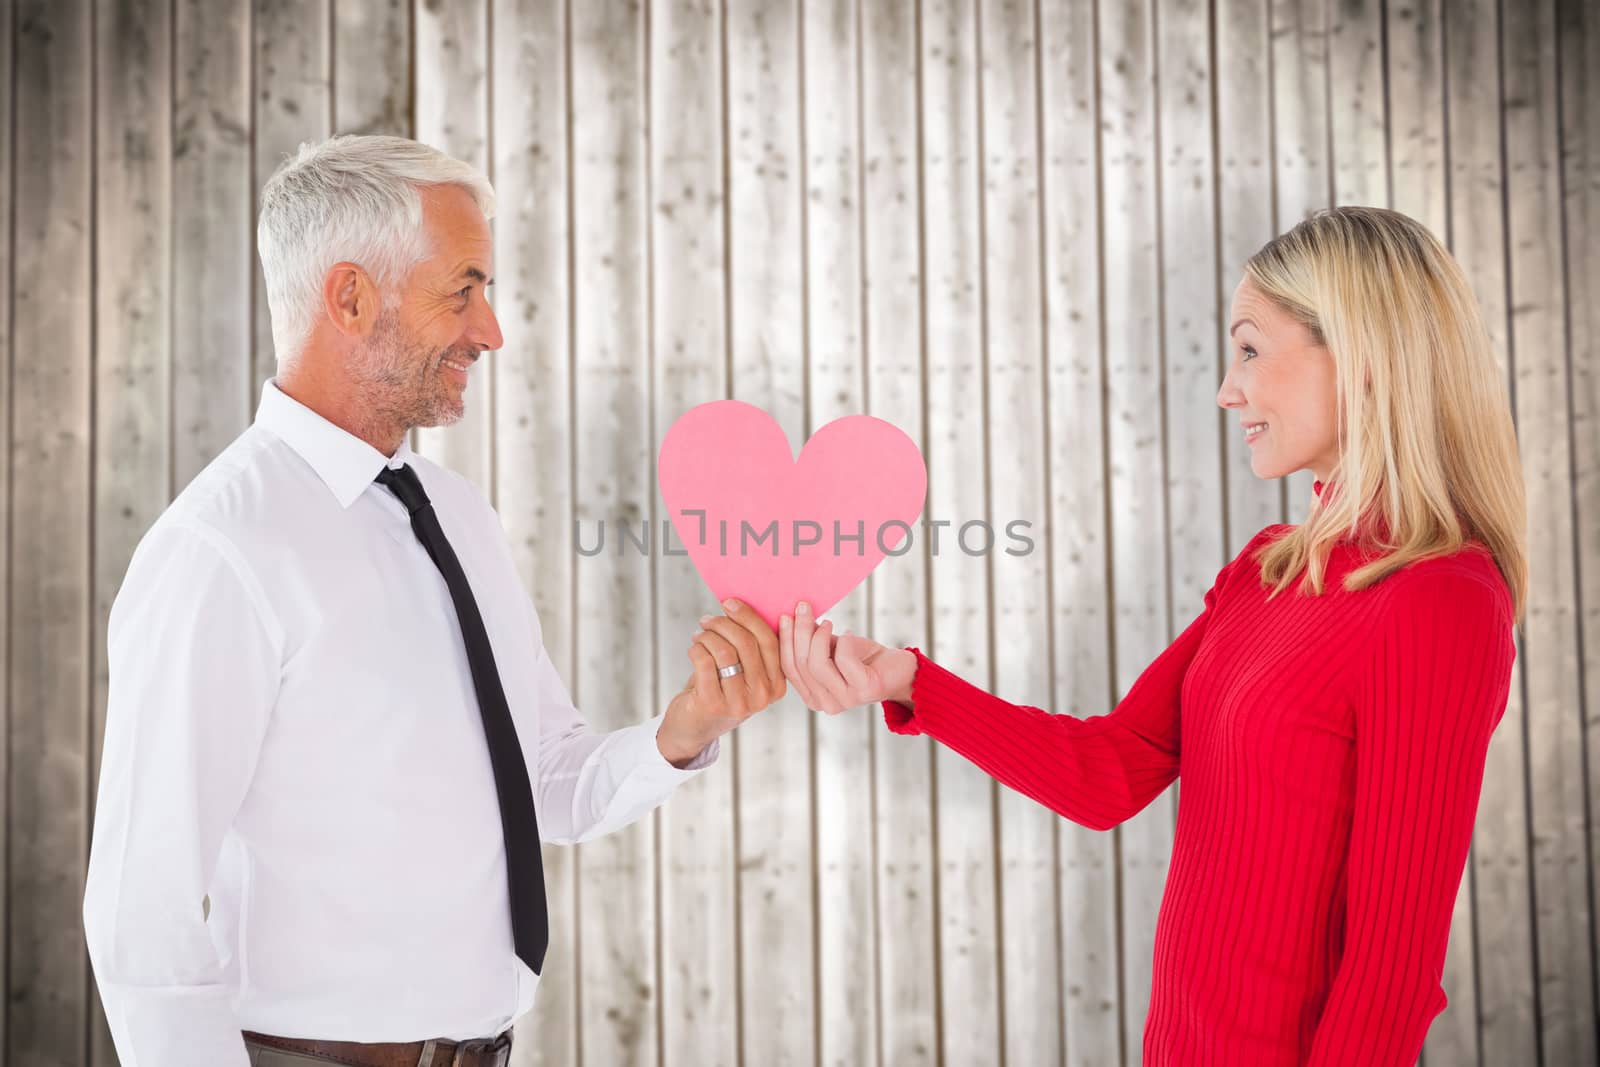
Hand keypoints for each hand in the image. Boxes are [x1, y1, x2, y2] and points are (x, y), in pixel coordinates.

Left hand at [658, 597, 786, 765]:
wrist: (694, 726)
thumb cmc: (720, 691)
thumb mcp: (745, 673)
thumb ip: (752, 648)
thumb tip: (741, 606)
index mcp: (777, 685)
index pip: (769, 641)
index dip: (750, 617)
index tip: (731, 603)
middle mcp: (762, 695)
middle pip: (746, 643)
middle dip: (724, 623)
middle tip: (708, 619)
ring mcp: (738, 702)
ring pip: (725, 651)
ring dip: (708, 635)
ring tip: (700, 635)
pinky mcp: (713, 704)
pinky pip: (705, 662)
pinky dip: (697, 648)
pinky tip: (694, 649)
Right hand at [778, 600, 915, 713]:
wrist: (898, 669)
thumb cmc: (862, 658)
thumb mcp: (830, 649)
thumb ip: (810, 641)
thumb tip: (790, 617)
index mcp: (812, 697)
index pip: (788, 669)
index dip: (785, 641)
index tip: (785, 616)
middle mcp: (825, 704)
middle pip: (802, 664)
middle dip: (800, 632)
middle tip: (803, 607)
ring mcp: (845, 699)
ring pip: (817, 664)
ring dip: (818, 635)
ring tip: (827, 621)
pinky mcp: (864, 689)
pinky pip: (843, 659)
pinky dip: (844, 641)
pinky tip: (848, 634)